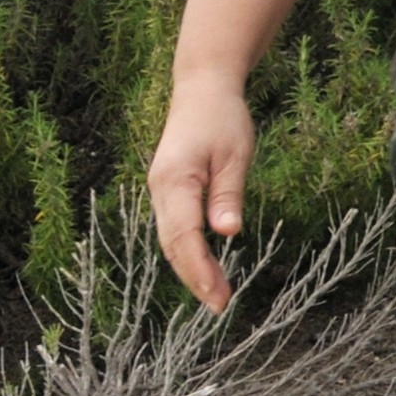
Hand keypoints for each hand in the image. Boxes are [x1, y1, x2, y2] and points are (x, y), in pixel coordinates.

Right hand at [146, 71, 255, 312]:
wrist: (202, 89)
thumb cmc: (223, 118)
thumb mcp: (235, 154)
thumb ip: (229, 194)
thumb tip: (227, 232)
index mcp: (175, 180)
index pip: (184, 236)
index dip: (200, 270)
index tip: (218, 297)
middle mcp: (160, 189)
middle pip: (172, 244)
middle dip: (194, 278)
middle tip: (220, 305)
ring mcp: (160, 190)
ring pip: (169, 239)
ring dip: (190, 268)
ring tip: (215, 295)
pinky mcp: (167, 190)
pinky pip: (173, 228)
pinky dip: (186, 251)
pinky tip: (204, 266)